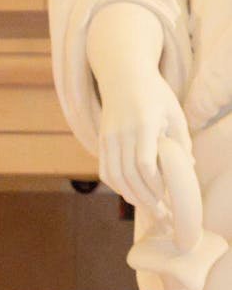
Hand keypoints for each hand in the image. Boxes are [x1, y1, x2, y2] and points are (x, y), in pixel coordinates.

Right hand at [95, 69, 190, 209]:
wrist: (122, 75)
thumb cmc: (155, 93)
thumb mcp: (174, 112)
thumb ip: (181, 140)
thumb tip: (188, 168)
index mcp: (143, 124)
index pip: (145, 163)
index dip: (154, 184)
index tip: (167, 196)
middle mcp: (122, 133)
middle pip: (129, 175)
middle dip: (145, 198)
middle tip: (161, 214)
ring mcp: (108, 138)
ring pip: (115, 176)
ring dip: (130, 195)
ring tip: (146, 208)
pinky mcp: (101, 141)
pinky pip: (106, 170)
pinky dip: (117, 186)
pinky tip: (129, 194)